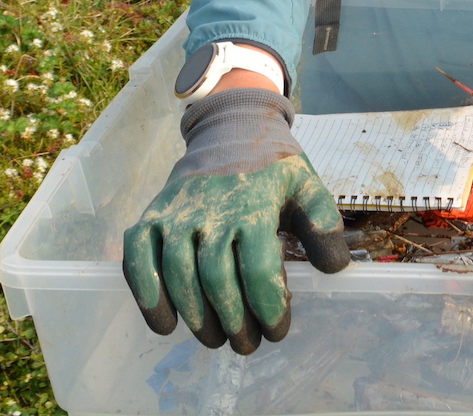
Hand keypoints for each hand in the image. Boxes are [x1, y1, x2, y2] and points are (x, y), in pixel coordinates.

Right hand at [121, 88, 348, 353]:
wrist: (230, 127)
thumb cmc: (271, 166)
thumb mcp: (306, 185)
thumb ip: (323, 223)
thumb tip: (334, 269)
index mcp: (254, 204)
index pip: (259, 268)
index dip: (268, 307)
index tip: (277, 331)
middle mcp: (212, 208)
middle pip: (216, 277)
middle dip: (232, 322)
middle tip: (245, 345)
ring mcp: (177, 212)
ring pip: (177, 273)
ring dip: (195, 316)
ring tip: (214, 340)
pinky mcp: (152, 214)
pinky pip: (137, 257)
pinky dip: (146, 294)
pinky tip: (164, 324)